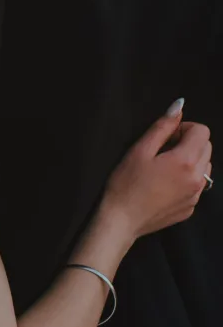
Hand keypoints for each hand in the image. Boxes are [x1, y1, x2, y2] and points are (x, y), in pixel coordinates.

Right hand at [102, 105, 212, 240]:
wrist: (121, 221)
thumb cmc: (125, 183)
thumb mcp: (140, 149)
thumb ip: (163, 126)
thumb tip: (179, 106)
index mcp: (185, 161)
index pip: (202, 131)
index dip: (183, 128)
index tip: (165, 137)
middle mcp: (197, 179)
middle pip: (207, 147)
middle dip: (188, 143)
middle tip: (163, 151)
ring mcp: (196, 195)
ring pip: (205, 166)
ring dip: (190, 161)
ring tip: (164, 168)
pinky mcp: (190, 208)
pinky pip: (197, 185)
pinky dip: (186, 179)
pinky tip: (164, 185)